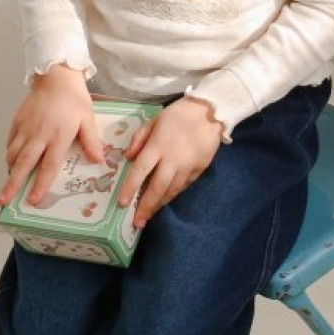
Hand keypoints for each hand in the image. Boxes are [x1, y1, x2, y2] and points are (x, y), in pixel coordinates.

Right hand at [0, 65, 103, 207]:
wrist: (56, 76)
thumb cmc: (75, 99)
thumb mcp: (88, 119)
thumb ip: (92, 141)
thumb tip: (98, 160)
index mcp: (58, 136)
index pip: (48, 166)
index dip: (41, 184)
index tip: (33, 200)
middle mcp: (39, 134)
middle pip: (24, 164)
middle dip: (12, 184)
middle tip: (2, 200)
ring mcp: (26, 128)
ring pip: (13, 154)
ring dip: (10, 171)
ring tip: (6, 185)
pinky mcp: (17, 121)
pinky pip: (10, 142)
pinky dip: (9, 154)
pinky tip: (11, 163)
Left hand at [119, 97, 223, 227]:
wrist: (211, 112)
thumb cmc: (178, 114)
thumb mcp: (154, 120)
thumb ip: (139, 139)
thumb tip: (128, 158)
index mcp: (158, 145)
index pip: (141, 170)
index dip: (130, 188)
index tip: (122, 204)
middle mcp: (172, 159)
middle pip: (157, 188)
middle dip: (146, 206)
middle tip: (137, 222)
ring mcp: (187, 166)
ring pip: (172, 191)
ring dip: (160, 204)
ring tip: (150, 215)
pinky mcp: (199, 169)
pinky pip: (184, 186)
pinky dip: (173, 194)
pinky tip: (165, 200)